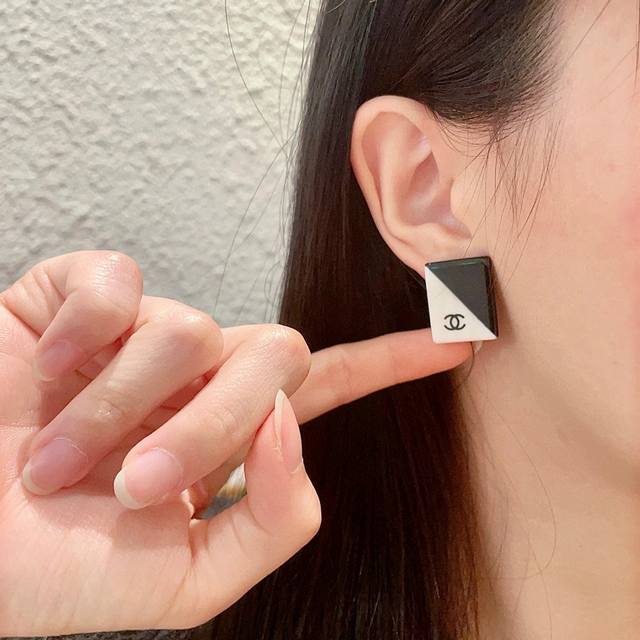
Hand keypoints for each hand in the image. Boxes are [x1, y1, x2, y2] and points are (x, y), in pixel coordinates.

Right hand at [0, 251, 472, 635]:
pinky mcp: (79, 297)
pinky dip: (79, 338)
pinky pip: (117, 283)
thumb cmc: (53, 571)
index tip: (455, 339)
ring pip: (190, 329)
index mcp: (225, 437)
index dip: (390, 363)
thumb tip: (292, 421)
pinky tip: (45, 371)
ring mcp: (138, 333)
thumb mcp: (187, 581)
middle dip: (213, 424)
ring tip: (54, 458)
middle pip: (272, 356)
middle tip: (138, 485)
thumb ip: (275, 518)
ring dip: (120, 410)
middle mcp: (192, 377)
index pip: (326, 386)